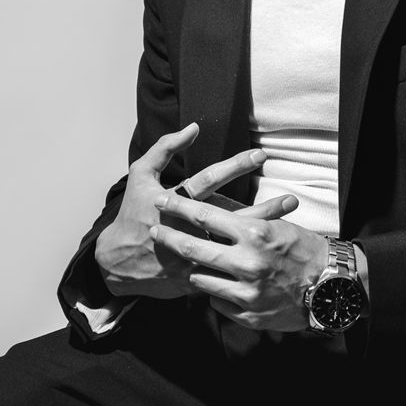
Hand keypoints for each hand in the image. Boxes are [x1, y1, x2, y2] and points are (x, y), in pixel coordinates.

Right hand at [93, 124, 296, 300]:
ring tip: (289, 229)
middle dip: (263, 209)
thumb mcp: (141, 175)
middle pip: (231, 217)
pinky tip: (267, 261)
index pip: (210, 179)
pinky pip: (222, 271)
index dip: (236, 166)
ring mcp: (190, 255)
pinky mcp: (194, 277)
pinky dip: (243, 266)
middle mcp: (186, 228)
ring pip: (232, 247)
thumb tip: (193, 128)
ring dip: (260, 237)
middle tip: (290, 199)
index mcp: (175, 201)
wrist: (116, 261)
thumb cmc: (132, 213)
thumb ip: (165, 148)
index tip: (260, 156)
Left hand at [149, 189, 329, 331]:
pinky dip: (216, 293)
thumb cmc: (304, 250)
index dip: (179, 206)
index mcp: (254, 234)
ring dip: (193, 269)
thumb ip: (246, 223)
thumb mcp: (277, 227)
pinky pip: (217, 302)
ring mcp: (245, 291)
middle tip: (153, 229)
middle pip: (193, 247)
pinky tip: (220, 287)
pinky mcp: (247, 314)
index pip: (205, 215)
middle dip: (168, 237)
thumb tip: (215, 217)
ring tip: (189, 263)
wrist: (330, 287)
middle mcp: (246, 262)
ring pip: (200, 278)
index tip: (162, 199)